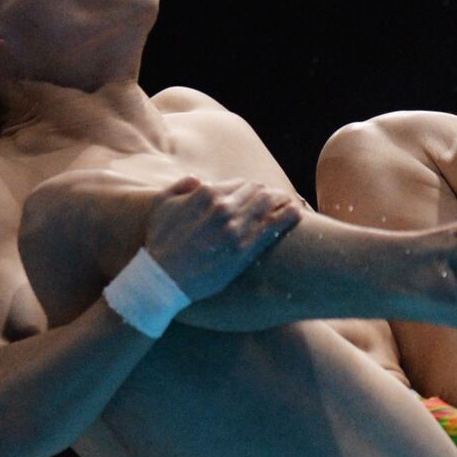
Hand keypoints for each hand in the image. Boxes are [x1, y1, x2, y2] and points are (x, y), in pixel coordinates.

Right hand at [144, 176, 303, 301]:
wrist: (162, 278)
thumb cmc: (159, 242)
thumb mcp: (161, 206)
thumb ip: (180, 187)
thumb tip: (198, 179)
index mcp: (206, 193)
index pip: (238, 183)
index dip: (249, 189)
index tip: (258, 193)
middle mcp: (223, 207)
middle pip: (257, 191)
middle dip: (267, 193)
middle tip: (278, 197)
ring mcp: (235, 228)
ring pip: (268, 204)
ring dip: (282, 200)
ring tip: (292, 201)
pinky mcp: (244, 250)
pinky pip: (272, 227)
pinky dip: (287, 216)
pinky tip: (297, 212)